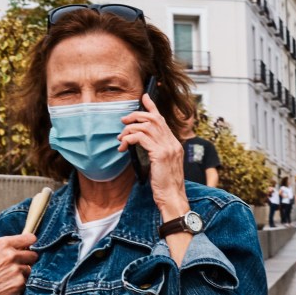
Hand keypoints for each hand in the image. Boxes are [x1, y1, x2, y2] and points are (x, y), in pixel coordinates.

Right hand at [0, 232, 38, 294]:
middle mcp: (11, 254)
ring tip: (6, 279)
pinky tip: (6, 287)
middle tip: (16, 267)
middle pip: (33, 255)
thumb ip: (4, 251)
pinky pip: (25, 282)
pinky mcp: (19, 283)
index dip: (30, 243)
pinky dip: (18, 286)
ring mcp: (16, 269)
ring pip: (29, 270)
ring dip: (22, 274)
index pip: (29, 238)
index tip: (30, 246)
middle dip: (27, 261)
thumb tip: (20, 249)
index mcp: (2, 244)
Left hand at [119, 91, 190, 220]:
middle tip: (123, 121)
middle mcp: (172, 142)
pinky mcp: (160, 154)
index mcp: (173, 144)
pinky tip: (124, 147)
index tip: (144, 97)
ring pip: (146, 126)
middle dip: (136, 115)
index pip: (162, 119)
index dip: (152, 106)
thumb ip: (155, 152)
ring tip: (121, 139)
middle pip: (153, 118)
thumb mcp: (161, 165)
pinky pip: (141, 138)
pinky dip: (129, 139)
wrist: (173, 198)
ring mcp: (168, 147)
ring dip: (129, 129)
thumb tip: (139, 142)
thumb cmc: (165, 185)